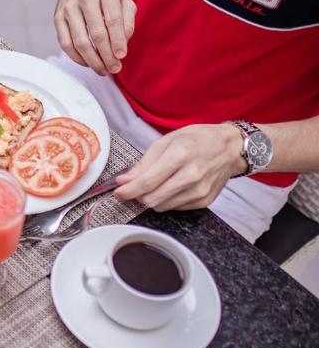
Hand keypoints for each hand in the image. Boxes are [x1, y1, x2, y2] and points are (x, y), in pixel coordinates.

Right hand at [54, 0, 136, 74]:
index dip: (118, 41)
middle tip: (114, 68)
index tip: (122, 56)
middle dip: (106, 55)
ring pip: (79, 41)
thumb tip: (122, 45)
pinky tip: (88, 63)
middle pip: (96, 33)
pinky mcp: (57, 17)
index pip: (113, 20)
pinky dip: (77, 57)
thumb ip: (127, 20)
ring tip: (102, 70)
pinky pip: (65, 43)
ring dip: (92, 60)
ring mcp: (68, 7)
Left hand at [114, 124, 246, 210]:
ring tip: (156, 184)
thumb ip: (144, 163)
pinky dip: (167, 200)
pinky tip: (171, 187)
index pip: (147, 182)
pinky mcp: (204, 200)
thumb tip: (125, 180)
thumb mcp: (166, 141)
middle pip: (152, 199)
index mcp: (180, 155)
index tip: (117, 192)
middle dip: (138, 195)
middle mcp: (192, 175)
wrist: (230, 147)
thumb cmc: (197, 140)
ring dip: (151, 198)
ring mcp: (200, 190)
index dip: (128, 190)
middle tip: (135, 187)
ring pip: (161, 206)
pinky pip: (175, 208)